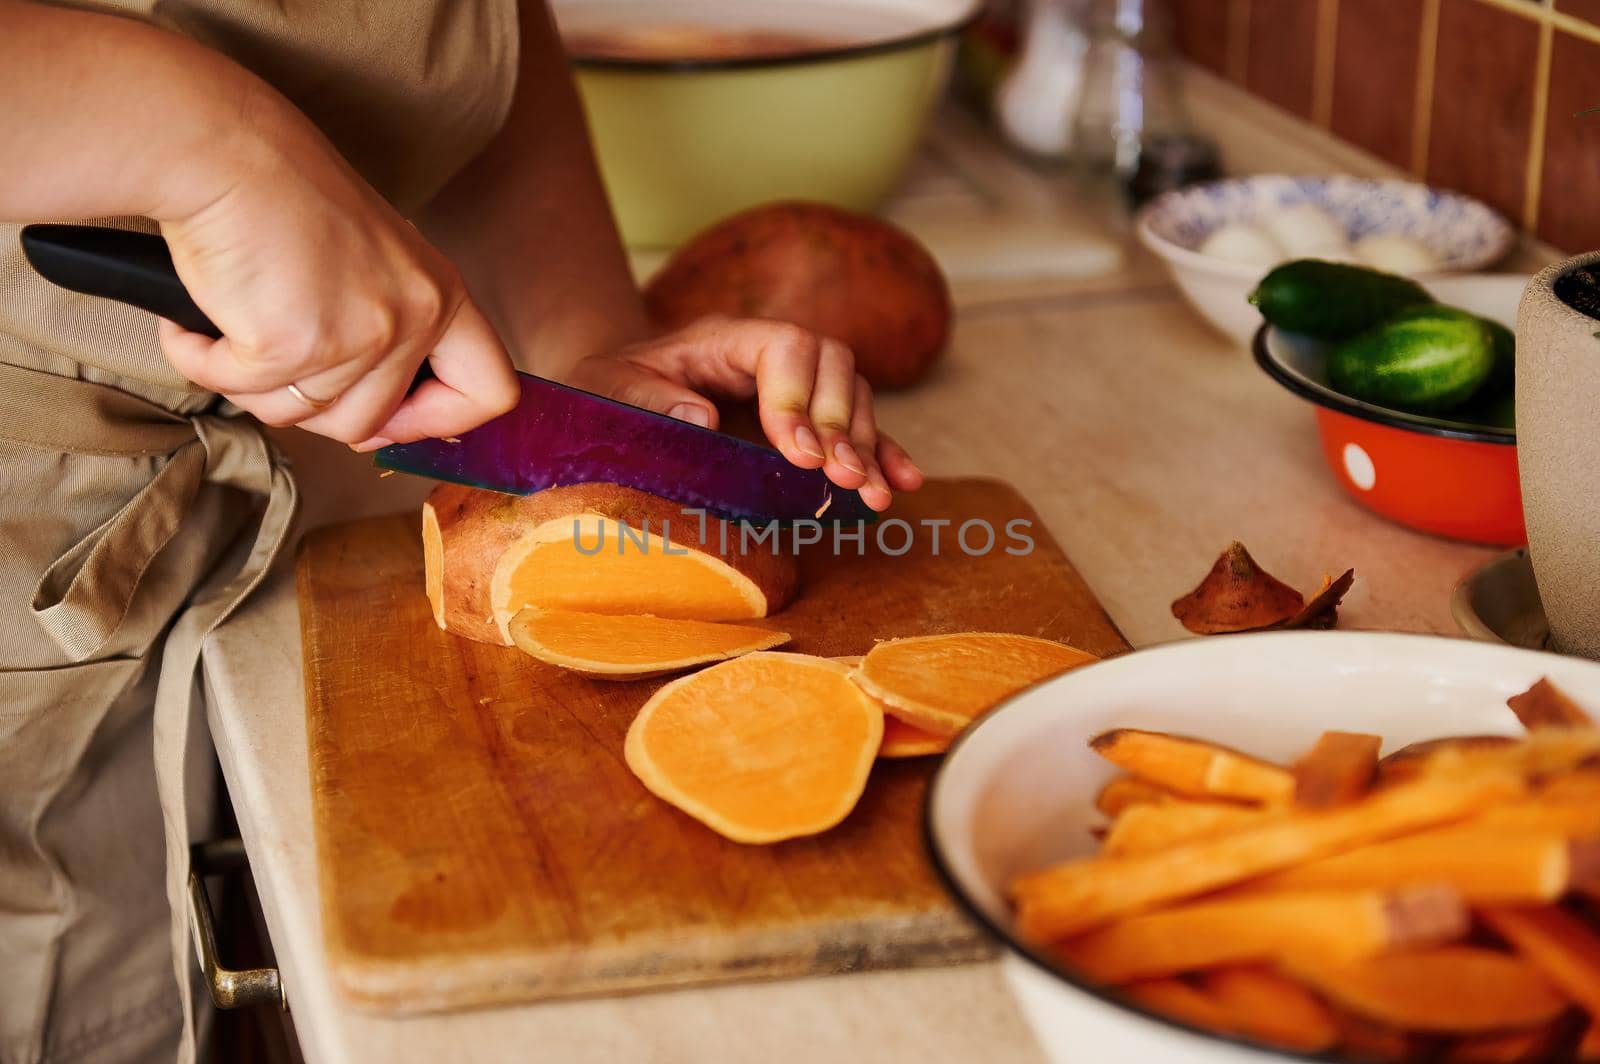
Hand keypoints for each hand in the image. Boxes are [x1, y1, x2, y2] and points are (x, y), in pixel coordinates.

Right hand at [154, 83, 516, 447]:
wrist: (223, 150)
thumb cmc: (286, 199)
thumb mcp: (374, 264)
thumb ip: (393, 334)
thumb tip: (384, 427)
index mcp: (441, 295)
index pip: (491, 393)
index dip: (440, 420)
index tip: (396, 417)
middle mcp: (413, 317)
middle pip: (372, 423)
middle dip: (316, 408)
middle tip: (280, 359)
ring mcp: (358, 335)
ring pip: (306, 416)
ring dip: (256, 384)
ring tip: (238, 325)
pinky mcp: (293, 345)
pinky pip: (242, 391)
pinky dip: (205, 363)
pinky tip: (194, 327)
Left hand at [565, 316, 922, 511]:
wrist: (613, 402)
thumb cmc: (607, 394)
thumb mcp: (607, 391)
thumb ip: (647, 399)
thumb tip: (702, 417)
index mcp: (723, 338)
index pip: (785, 346)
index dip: (798, 397)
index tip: (796, 453)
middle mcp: (768, 354)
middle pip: (833, 366)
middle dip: (840, 424)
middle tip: (838, 477)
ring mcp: (793, 385)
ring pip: (853, 396)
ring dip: (866, 445)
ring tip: (869, 494)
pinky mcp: (804, 421)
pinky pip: (857, 428)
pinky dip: (883, 453)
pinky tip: (902, 483)